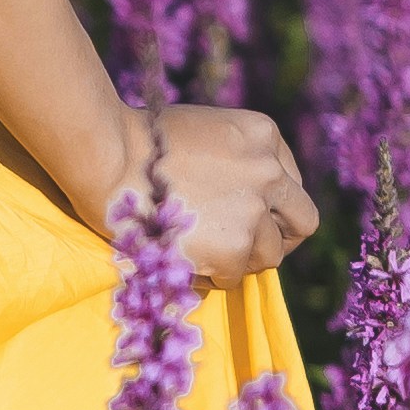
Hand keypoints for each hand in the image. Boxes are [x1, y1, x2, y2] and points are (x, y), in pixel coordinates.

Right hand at [124, 100, 323, 286]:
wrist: (107, 157)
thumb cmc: (138, 143)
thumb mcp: (204, 132)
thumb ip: (236, 159)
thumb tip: (242, 199)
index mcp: (263, 135)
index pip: (292, 182)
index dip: (272, 203)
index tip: (251, 215)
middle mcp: (269, 172)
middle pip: (302, 221)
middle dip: (278, 237)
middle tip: (249, 246)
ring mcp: (254, 211)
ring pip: (270, 255)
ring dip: (242, 260)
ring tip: (206, 253)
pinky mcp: (234, 248)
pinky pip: (237, 277)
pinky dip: (214, 276)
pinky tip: (188, 262)